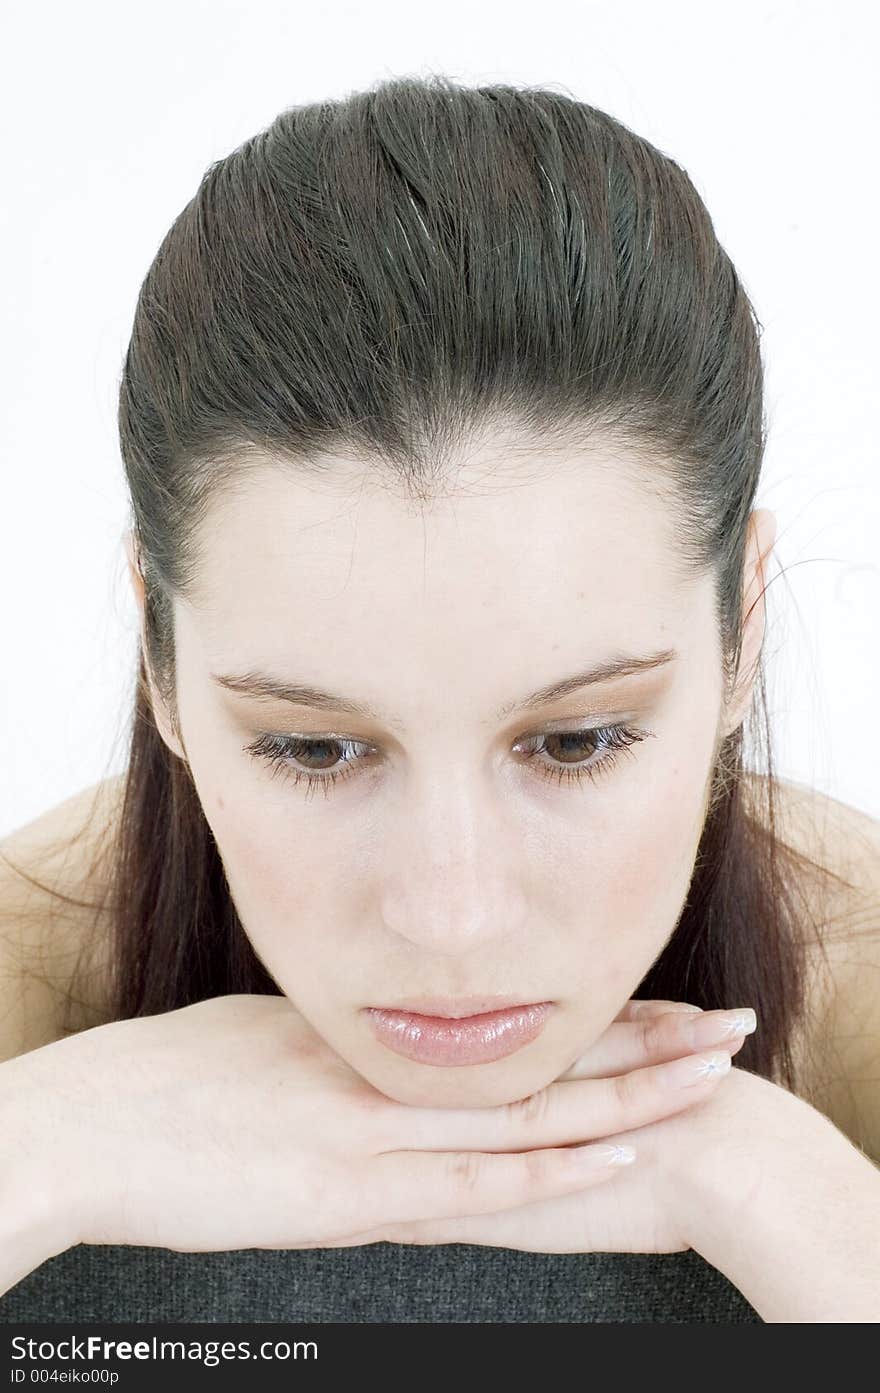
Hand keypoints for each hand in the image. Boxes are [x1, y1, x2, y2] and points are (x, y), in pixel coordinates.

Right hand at [7, 993, 741, 1256]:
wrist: (96, 1125)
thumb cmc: (168, 1083)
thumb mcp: (267, 1041)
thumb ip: (336, 1051)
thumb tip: (373, 1055)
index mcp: (375, 1032)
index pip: (509, 1022)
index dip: (597, 1017)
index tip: (667, 1006)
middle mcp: (391, 1070)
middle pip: (541, 1059)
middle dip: (642, 1047)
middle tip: (728, 1029)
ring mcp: (377, 1129)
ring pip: (526, 1115)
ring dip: (622, 1103)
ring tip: (704, 1084)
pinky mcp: (350, 1193)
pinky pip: (465, 1187)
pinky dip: (544, 1178)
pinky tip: (606, 1165)